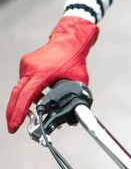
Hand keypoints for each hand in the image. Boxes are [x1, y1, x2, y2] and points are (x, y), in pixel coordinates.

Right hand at [6, 16, 98, 133]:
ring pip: (21, 89)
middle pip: (16, 94)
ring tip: (36, 111)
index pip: (26, 96)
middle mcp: (30, 68)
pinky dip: (30, 92)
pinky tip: (40, 96)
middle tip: (13, 127)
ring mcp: (26, 65)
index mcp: (41, 73)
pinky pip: (25, 82)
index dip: (19, 112)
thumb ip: (75, 97)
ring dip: (25, 102)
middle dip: (13, 112)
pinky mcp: (26, 64)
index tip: (15, 124)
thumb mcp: (79, 82)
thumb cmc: (74, 58)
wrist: (69, 41)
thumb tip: (76, 111)